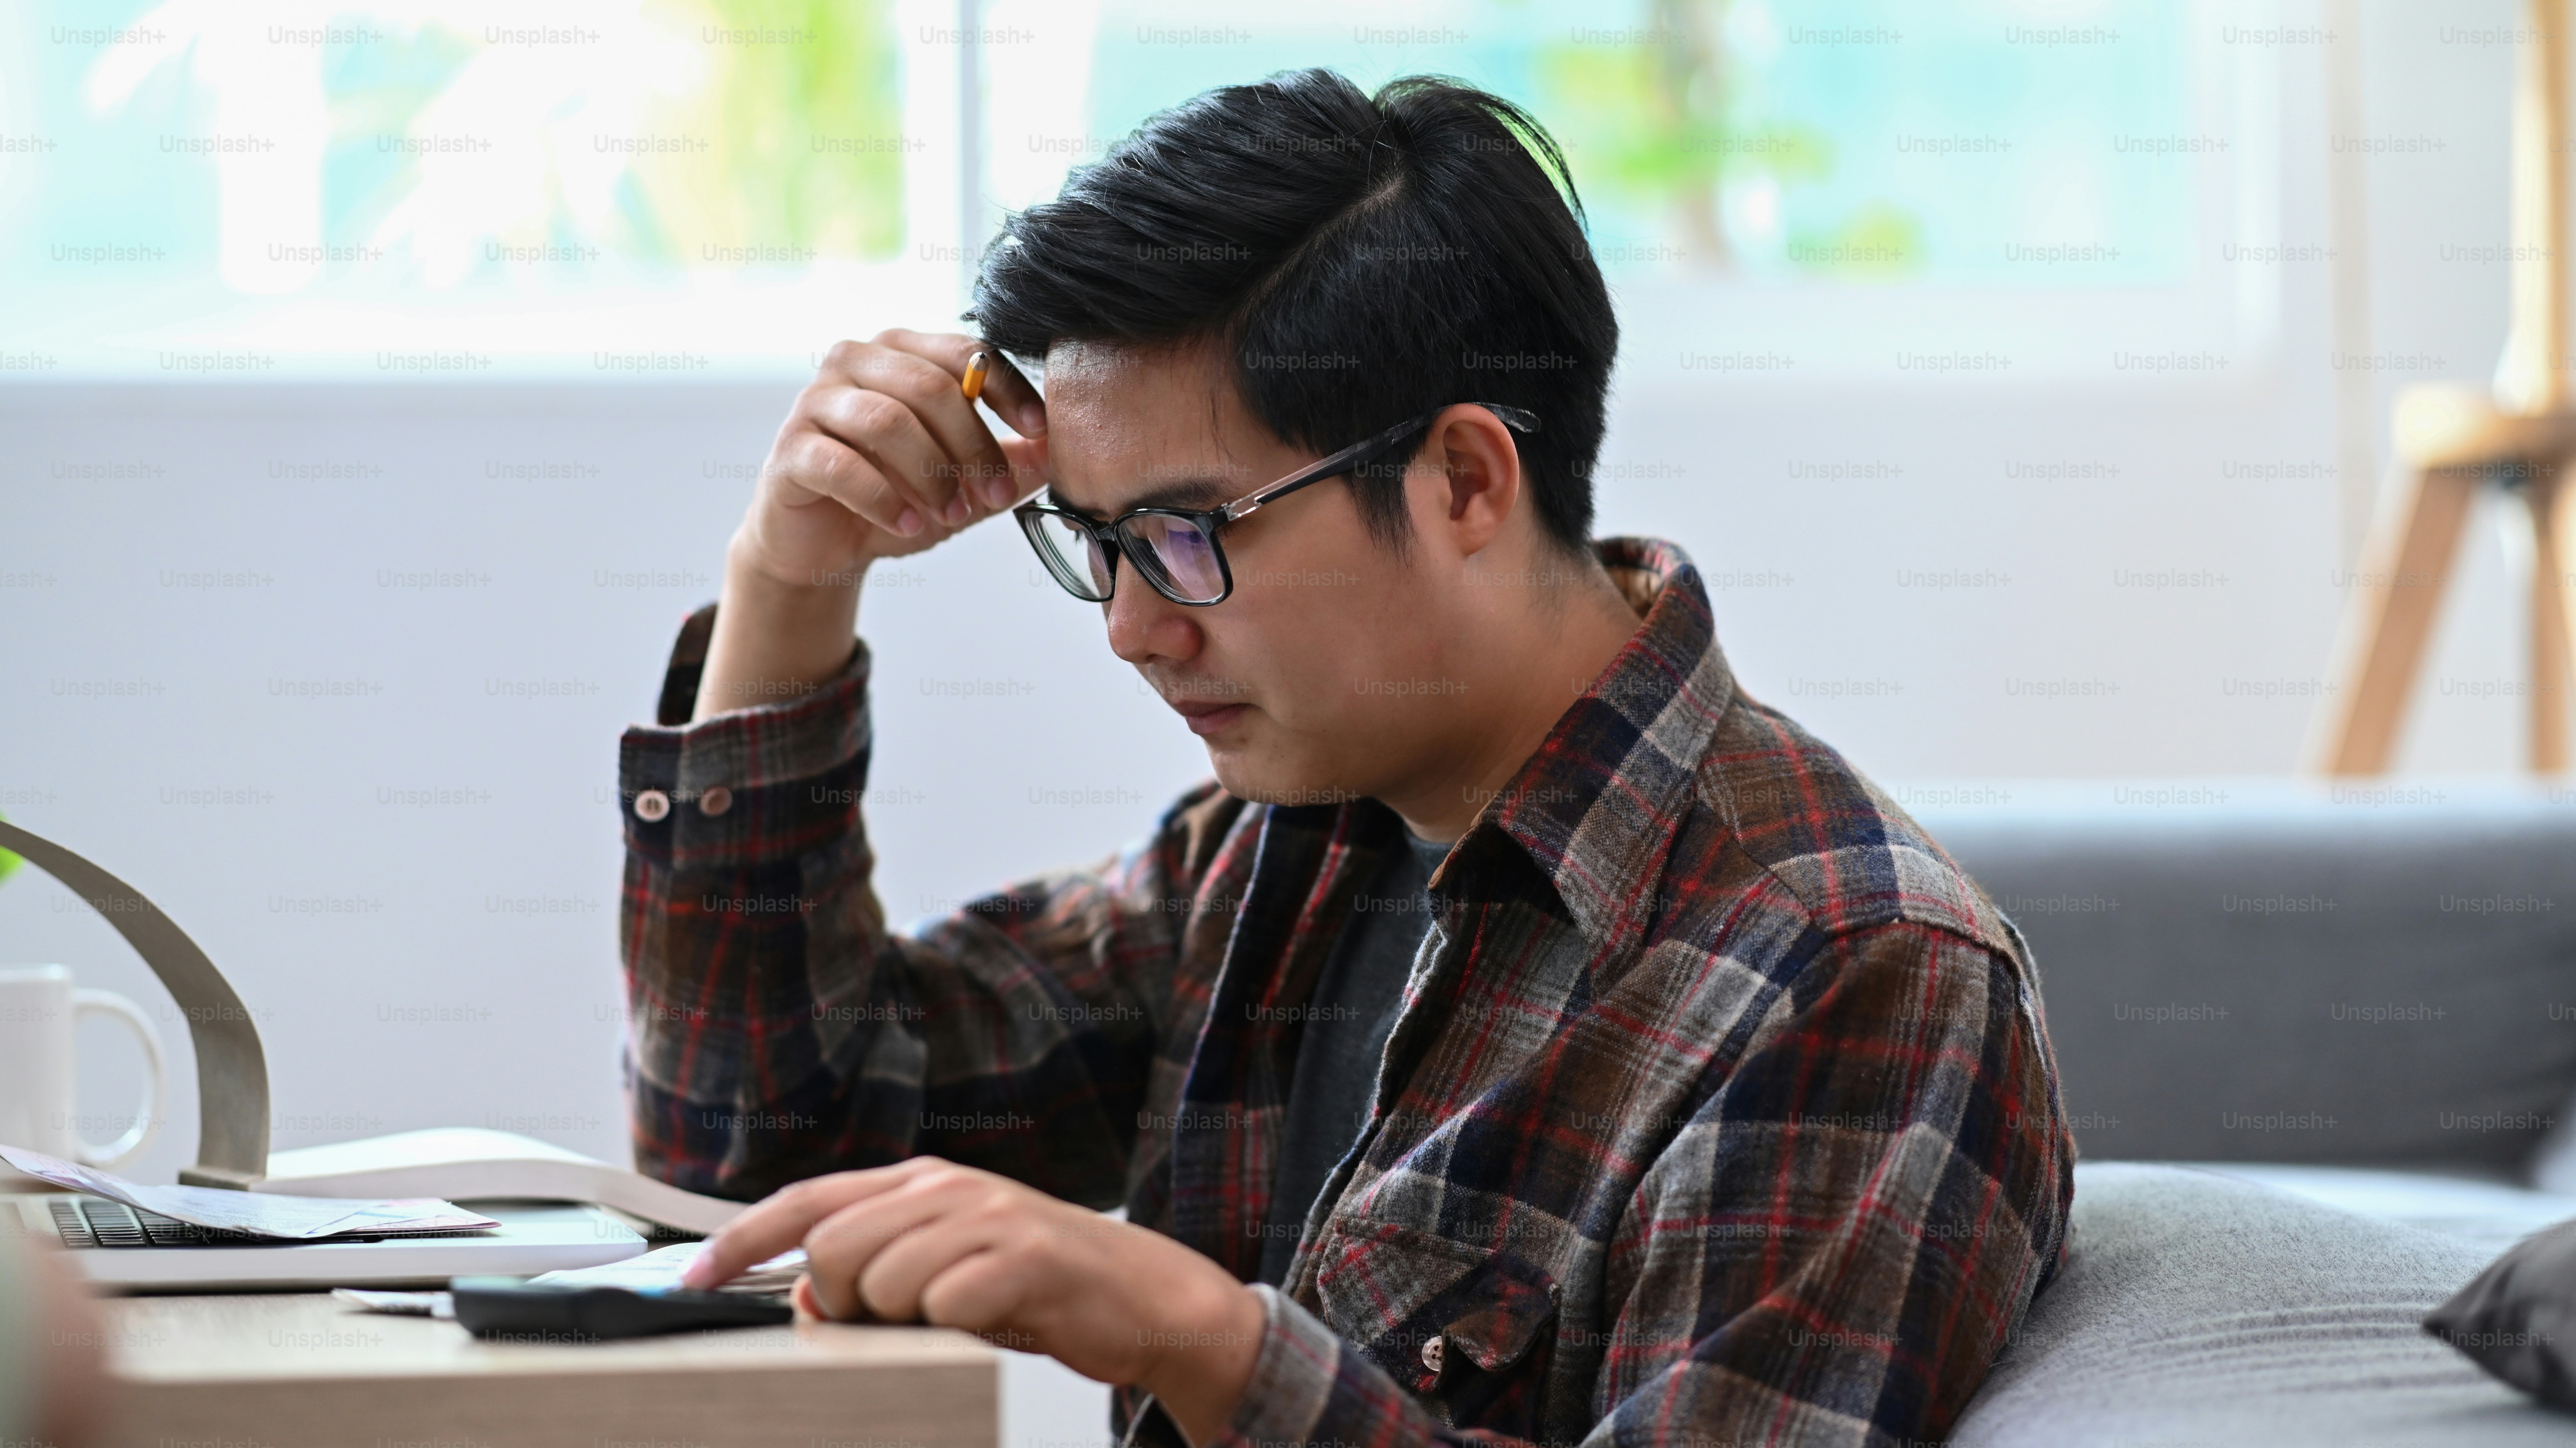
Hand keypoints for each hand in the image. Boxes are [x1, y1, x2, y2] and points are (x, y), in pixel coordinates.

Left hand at [685, 1157, 1263, 1444]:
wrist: (1141, 1293)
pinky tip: (985, 1319)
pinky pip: (945, 1304)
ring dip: (901, 1318)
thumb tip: (810, 1292)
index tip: (690, 1278)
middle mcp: (946, 1188)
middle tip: (893, 1318)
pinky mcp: (1024, 1258)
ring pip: (882, 1279)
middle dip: (844, 1297)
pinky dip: (952, 1327)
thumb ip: (876, 1267)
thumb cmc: (1033, 1283)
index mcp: (919, 1183)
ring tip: (950, 1318)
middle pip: (832, 1245)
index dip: (738, 1241)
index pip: (804, 1201)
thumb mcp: (944, 1266)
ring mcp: (988, 1218)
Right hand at [735, 330, 1050, 588]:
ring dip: (930, 474)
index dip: (1008, 389)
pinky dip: (884, 499)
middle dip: (973, 445)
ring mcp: (815, 401)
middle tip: (996, 496)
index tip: (1042, 431)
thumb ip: (1010, 463)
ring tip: (954, 516)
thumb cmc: (895, 497)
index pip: (965, 352)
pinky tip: (909, 526)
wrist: (823, 544)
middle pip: (930, 387)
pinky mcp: (789, 448)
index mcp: (902, 352)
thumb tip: (1061, 450)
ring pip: (886, 421)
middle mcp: (855, 361)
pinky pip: (841, 465)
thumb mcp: (964, 482)